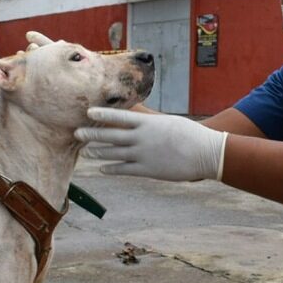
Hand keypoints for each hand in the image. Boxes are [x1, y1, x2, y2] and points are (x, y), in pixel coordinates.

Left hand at [75, 108, 226, 181]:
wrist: (205, 153)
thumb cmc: (190, 134)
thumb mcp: (168, 122)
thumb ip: (150, 122)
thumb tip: (137, 118)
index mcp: (148, 123)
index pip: (119, 116)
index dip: (102, 114)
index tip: (88, 113)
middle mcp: (142, 138)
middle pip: (111, 135)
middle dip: (92, 134)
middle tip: (77, 133)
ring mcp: (143, 154)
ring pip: (114, 153)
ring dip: (98, 152)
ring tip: (85, 152)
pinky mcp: (147, 170)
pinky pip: (124, 169)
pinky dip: (111, 168)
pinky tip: (102, 168)